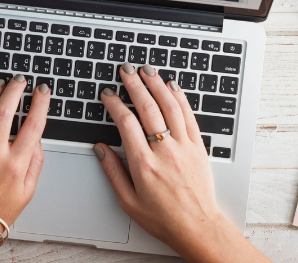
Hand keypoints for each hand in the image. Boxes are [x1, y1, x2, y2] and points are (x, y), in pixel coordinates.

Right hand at [95, 64, 271, 262]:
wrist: (198, 227)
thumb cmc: (164, 218)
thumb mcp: (128, 201)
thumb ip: (112, 172)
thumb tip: (100, 148)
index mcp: (144, 164)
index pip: (126, 123)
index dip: (115, 104)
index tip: (108, 93)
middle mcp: (164, 151)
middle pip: (148, 108)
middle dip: (135, 84)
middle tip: (126, 69)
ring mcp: (184, 147)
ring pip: (170, 106)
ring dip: (157, 84)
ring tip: (147, 70)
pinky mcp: (198, 146)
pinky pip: (188, 115)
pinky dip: (180, 97)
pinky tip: (172, 86)